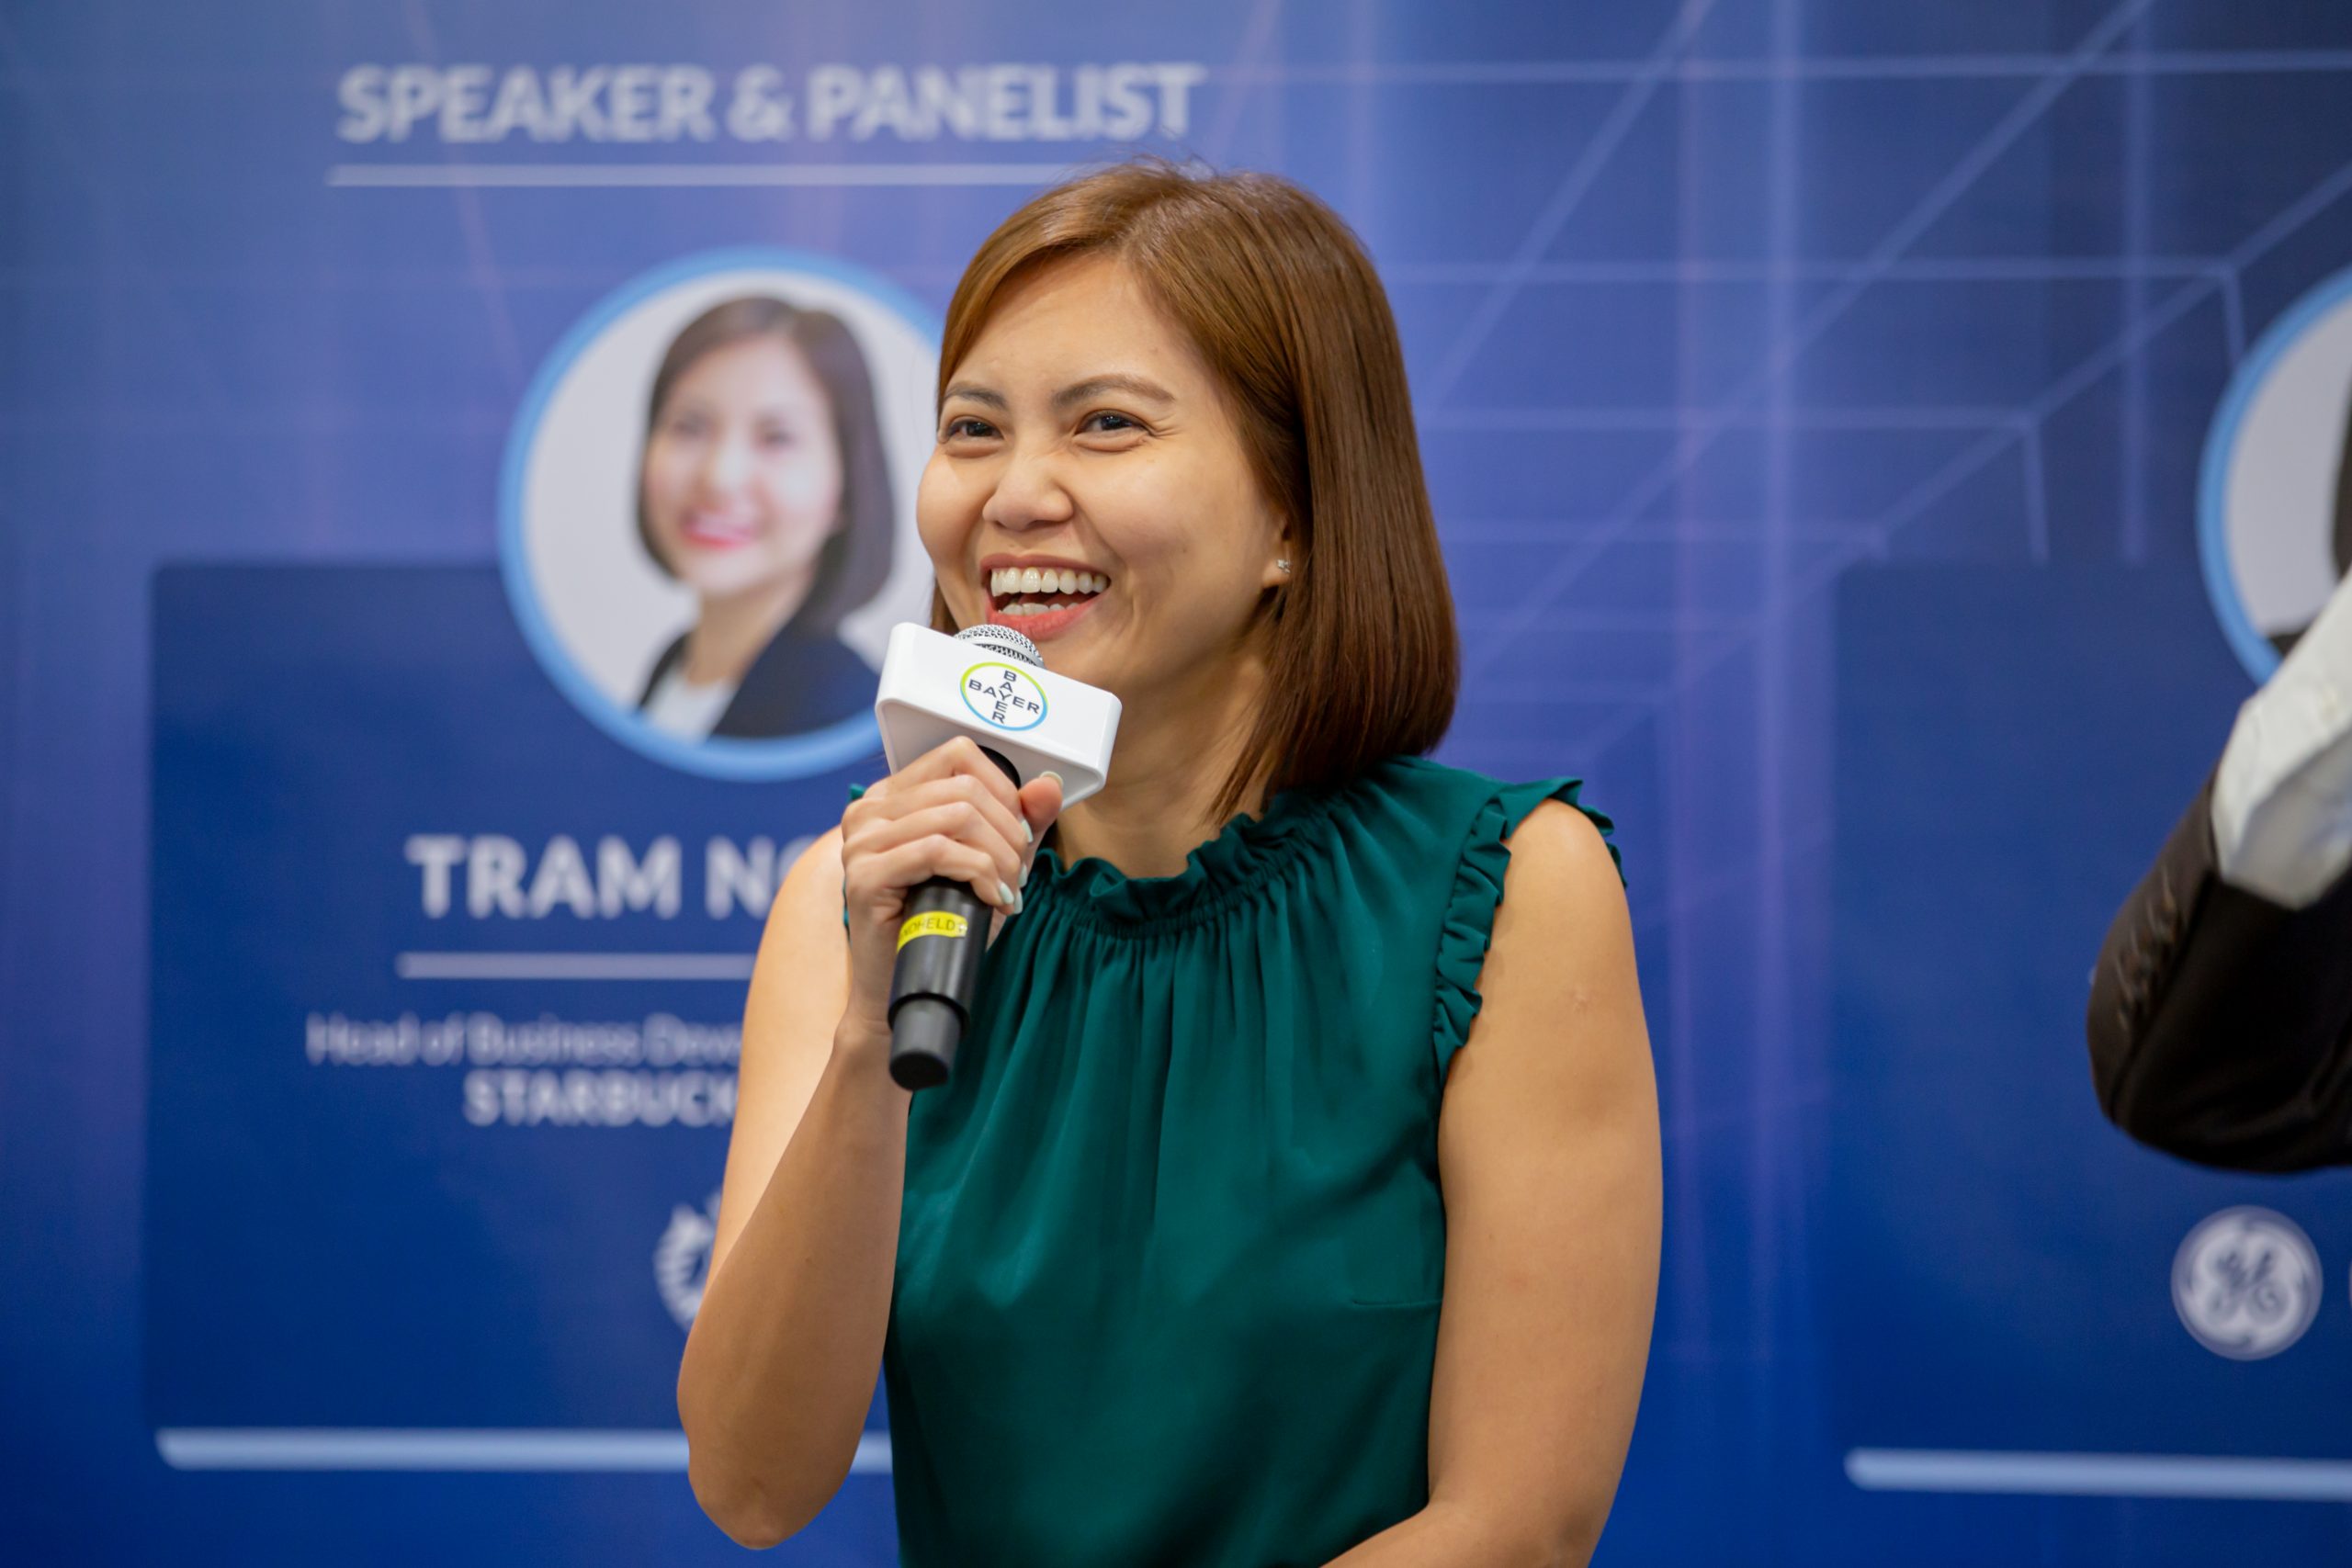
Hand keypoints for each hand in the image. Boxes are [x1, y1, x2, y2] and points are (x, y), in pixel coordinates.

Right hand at [837, 737, 1063, 1040]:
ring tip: (1007, 891)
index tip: (1019, 833)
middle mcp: (869, 809)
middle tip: (1018, 873)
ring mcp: (861, 841)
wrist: (903, 985)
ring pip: (956, 818)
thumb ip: (1020, 822)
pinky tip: (990, 898)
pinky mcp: (864, 875)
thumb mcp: (991, 863)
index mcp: (892, 795)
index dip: (1004, 789)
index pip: (959, 755)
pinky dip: (979, 873)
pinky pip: (938, 851)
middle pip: (964, 789)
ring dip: (999, 858)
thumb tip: (1049, 785)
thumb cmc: (943, 924)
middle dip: (1008, 832)